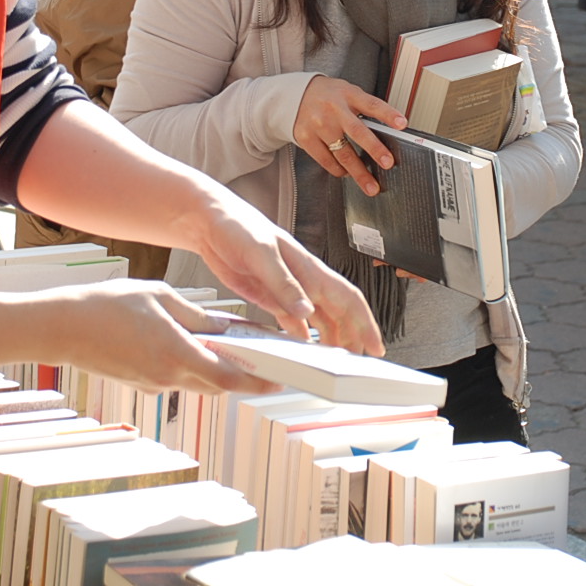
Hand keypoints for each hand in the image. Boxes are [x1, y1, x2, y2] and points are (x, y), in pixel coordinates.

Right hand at [43, 279, 280, 393]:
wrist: (60, 329)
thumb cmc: (105, 306)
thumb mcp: (159, 297)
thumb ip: (196, 315)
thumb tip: (224, 328)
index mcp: (176, 354)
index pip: (228, 378)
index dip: (257, 383)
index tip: (280, 381)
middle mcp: (167, 377)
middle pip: (218, 385)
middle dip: (244, 378)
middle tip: (267, 367)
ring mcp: (153, 385)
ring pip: (198, 382)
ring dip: (217, 371)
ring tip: (235, 352)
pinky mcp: (141, 384)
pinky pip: (176, 378)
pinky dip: (191, 367)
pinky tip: (194, 348)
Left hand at [189, 188, 384, 356]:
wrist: (210, 221)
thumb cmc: (237, 226)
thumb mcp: (261, 254)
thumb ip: (284, 284)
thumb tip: (307, 312)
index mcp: (308, 269)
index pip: (348, 299)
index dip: (365, 323)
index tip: (375, 345)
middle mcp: (303, 281)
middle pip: (338, 313)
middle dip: (353, 337)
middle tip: (359, 363)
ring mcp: (287, 290)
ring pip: (319, 318)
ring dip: (331, 339)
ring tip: (337, 360)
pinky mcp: (269, 296)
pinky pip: (292, 321)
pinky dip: (301, 336)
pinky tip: (303, 348)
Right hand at [293, 75, 405, 196]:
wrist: (295, 96)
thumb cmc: (327, 96)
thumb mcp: (347, 93)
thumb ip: (364, 109)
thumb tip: (386, 134)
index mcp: (348, 95)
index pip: (372, 104)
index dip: (388, 114)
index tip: (402, 124)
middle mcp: (333, 109)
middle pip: (358, 132)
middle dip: (375, 149)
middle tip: (387, 163)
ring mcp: (318, 125)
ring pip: (342, 153)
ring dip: (358, 172)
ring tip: (371, 185)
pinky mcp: (306, 138)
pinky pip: (326, 160)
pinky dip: (339, 170)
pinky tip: (347, 173)